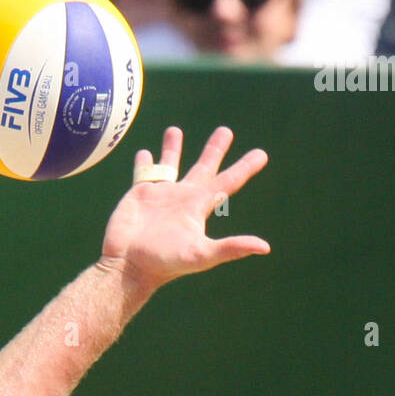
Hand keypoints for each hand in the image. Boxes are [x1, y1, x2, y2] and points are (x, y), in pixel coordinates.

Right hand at [98, 125, 269, 291]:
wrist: (129, 266)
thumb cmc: (165, 263)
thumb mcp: (202, 255)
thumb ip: (231, 248)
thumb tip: (265, 247)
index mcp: (199, 206)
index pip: (228, 182)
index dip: (245, 168)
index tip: (262, 154)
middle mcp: (183, 198)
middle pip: (204, 167)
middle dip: (215, 149)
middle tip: (225, 130)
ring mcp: (160, 195)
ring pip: (170, 163)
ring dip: (173, 147)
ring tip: (174, 130)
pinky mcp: (139, 194)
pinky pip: (144, 172)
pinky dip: (144, 162)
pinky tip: (145, 153)